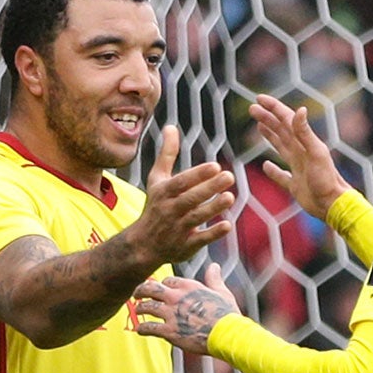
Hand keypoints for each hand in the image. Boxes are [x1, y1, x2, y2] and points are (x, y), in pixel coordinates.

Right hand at [128, 124, 235, 264]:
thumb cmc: (155, 206)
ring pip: (196, 218)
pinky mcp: (185, 246)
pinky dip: (212, 234)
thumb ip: (167, 154)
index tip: (215, 166)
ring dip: (213, 208)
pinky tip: (227, 226)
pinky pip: (199, 240)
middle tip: (229, 176)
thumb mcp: (157, 180)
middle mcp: (169, 210)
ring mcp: (177, 229)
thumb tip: (170, 126)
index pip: (181, 183)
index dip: (197, 175)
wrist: (143, 245)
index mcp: (164, 193)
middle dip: (208, 188)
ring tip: (229, 197)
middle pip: (190, 199)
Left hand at [133, 265, 239, 356]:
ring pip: (146, 307)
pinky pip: (148, 328)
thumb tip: (214, 266)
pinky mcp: (169, 331)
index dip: (163, 285)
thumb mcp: (222, 292)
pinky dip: (142, 329)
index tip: (160, 290)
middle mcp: (176, 297)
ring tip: (138, 311)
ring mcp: (171, 314)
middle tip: (137, 294)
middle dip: (141, 290)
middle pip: (150, 289)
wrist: (226, 334)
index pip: (167, 281)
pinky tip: (140, 330)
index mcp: (188, 286)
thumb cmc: (227, 314)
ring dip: (140, 309)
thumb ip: (214, 279)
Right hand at [248, 94, 348, 220]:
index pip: (286, 120)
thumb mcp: (316, 152)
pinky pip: (281, 175)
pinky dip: (272, 170)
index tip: (258, 99)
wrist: (332, 204)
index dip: (272, 108)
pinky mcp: (295, 184)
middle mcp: (301, 152)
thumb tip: (300, 109)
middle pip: (281, 131)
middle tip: (252, 109)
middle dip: (267, 118)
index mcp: (305, 142)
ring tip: (259, 126)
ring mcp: (297, 168)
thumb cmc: (326, 179)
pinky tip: (266, 166)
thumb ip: (305, 132)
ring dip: (269, 136)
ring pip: (280, 147)